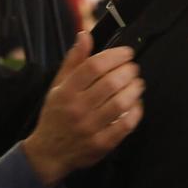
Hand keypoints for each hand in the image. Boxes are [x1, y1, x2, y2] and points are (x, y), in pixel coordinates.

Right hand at [21, 31, 143, 186]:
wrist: (49, 152)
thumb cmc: (56, 114)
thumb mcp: (58, 85)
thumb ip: (73, 61)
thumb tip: (85, 35)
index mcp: (66, 91)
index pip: (94, 66)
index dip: (115, 56)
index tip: (127, 53)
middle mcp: (77, 109)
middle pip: (110, 83)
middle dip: (128, 71)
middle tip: (134, 68)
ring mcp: (90, 128)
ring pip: (121, 103)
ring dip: (134, 89)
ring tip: (138, 83)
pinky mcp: (101, 144)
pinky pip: (125, 125)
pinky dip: (136, 112)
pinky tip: (136, 103)